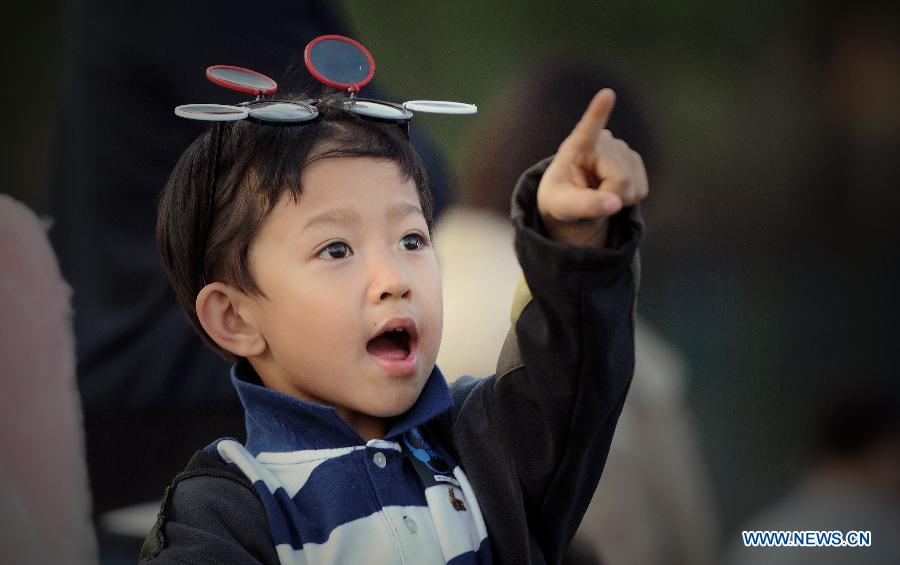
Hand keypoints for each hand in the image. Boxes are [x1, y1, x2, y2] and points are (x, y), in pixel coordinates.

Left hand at [537, 89, 648, 247]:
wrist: (572, 200)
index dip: (598, 112)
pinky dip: (627, 200)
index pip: (588, 128)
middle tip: (589, 197)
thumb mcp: (562, 206)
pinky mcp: (635, 162)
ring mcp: (622, 149)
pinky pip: (641, 192)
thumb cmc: (561, 199)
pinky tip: (611, 191)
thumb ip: (585, 206)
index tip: (607, 94)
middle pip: (620, 179)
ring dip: (617, 200)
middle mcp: (603, 141)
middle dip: (608, 197)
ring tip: (597, 192)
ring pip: (633, 188)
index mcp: (576, 147)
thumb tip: (615, 204)